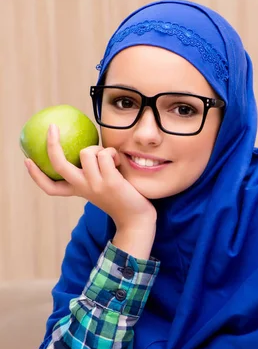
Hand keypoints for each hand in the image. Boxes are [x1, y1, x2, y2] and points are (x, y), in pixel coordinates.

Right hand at [25, 123, 156, 229]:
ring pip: (86, 152)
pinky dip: (112, 153)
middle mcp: (83, 188)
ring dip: (100, 149)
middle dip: (52, 144)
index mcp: (79, 191)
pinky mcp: (110, 181)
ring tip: (111, 158)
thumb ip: (94, 173)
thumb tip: (89, 148)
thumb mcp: (102, 187)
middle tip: (53, 128)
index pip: (50, 187)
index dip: (35, 174)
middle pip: (59, 165)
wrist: (137, 220)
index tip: (27, 160)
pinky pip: (105, 155)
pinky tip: (119, 161)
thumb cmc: (124, 199)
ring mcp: (95, 184)